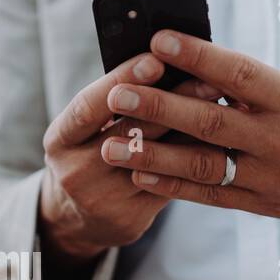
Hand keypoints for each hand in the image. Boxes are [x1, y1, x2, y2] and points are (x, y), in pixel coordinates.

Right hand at [40, 52, 219, 265]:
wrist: (80, 219)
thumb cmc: (89, 154)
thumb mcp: (84, 129)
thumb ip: (113, 103)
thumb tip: (164, 61)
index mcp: (60, 141)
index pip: (89, 106)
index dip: (121, 81)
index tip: (155, 60)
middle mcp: (76, 172)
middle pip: (129, 132)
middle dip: (172, 101)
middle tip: (208, 77)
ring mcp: (103, 198)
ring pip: (156, 159)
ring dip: (191, 130)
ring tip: (219, 105)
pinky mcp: (131, 217)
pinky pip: (171, 183)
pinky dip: (196, 157)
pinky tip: (219, 139)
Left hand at [102, 31, 279, 232]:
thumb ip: (275, 77)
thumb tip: (221, 69)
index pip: (240, 75)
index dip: (198, 57)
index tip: (159, 40)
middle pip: (211, 123)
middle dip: (160, 108)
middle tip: (116, 95)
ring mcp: (271, 177)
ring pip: (203, 167)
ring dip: (153, 156)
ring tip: (111, 145)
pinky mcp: (263, 204)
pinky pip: (211, 196)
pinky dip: (173, 187)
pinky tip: (139, 175)